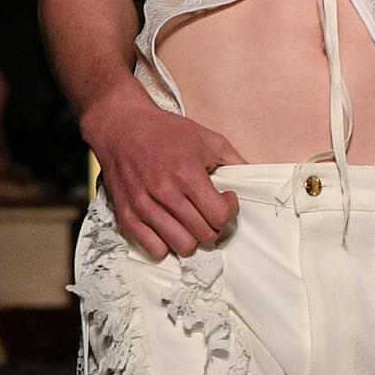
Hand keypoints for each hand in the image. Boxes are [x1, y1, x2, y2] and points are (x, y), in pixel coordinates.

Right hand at [85, 83, 240, 259]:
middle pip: (204, 235)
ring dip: (192, 237)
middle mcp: (165, 193)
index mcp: (187, 174)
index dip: (229, 211)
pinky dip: (165, 244)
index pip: (219, 217)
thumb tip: (253, 176)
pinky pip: (153, 248)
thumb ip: (233, 159)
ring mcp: (144, 206)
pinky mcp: (127, 214)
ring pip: (182, 246)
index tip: (225, 200)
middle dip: (213, 225)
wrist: (122, 126)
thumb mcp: (206, 138)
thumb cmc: (164, 131)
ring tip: (190, 222)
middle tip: (209, 212)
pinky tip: (169, 227)